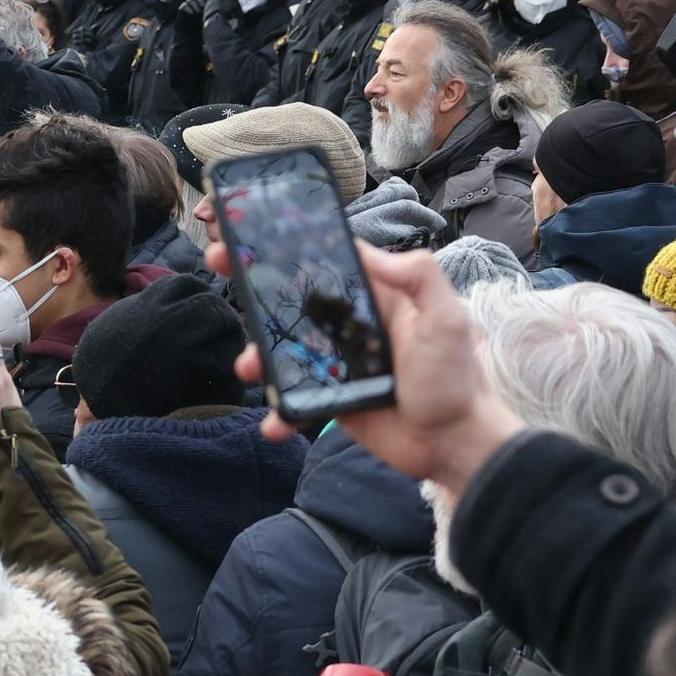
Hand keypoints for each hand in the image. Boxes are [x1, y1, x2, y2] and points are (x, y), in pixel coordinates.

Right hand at [212, 237, 521, 488]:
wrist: (454, 443)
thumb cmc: (456, 378)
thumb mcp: (446, 319)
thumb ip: (418, 277)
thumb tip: (370, 252)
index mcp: (376, 297)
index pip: (328, 260)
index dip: (291, 244)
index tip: (253, 232)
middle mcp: (351, 325)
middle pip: (294, 298)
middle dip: (254, 284)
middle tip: (219, 265)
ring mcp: (337, 362)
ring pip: (283, 349)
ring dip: (258, 356)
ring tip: (249, 368)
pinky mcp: (330, 398)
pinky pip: (295, 399)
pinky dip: (280, 411)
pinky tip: (276, 421)